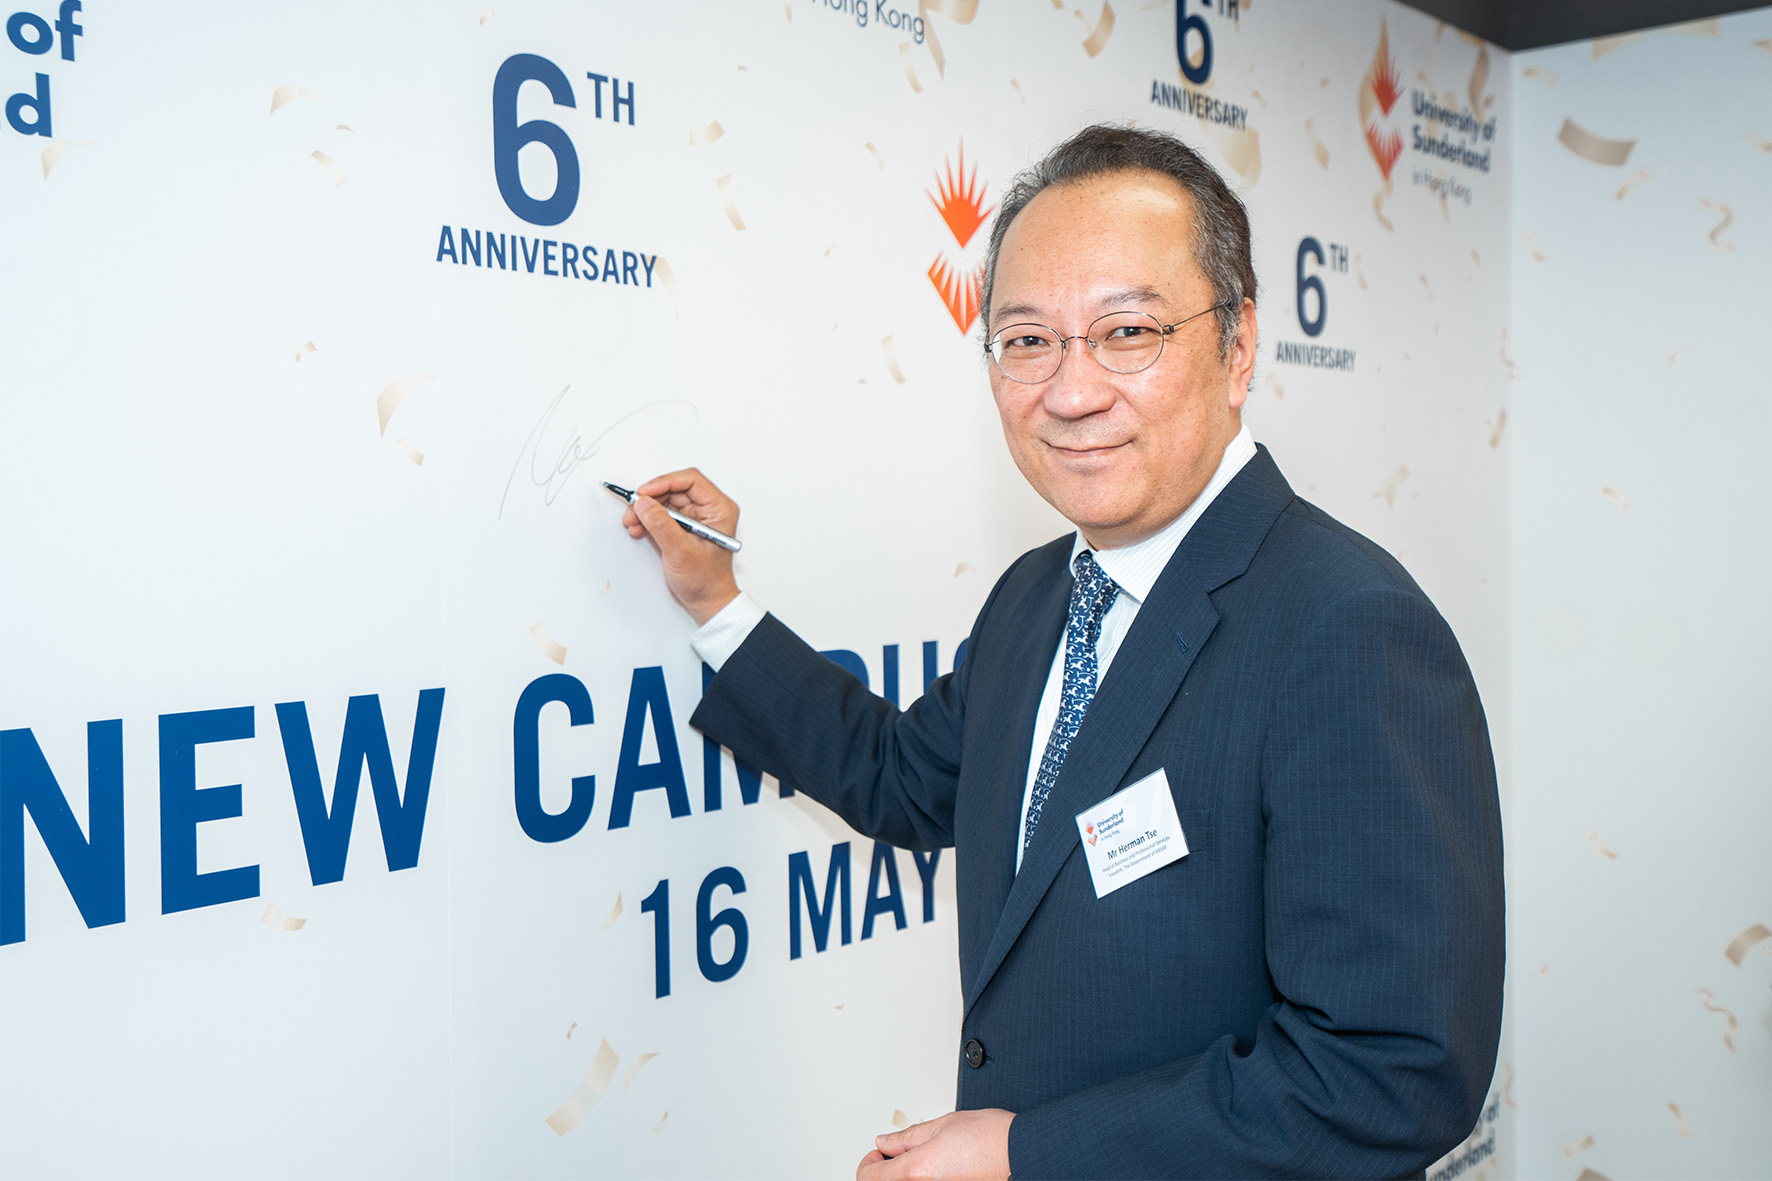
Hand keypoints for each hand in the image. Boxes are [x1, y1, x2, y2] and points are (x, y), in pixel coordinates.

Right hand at [619, 467, 740, 624]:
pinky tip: (638, 529)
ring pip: (665, 502)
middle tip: (634, 509)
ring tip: (632, 522)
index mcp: (718, 509)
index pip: (690, 481)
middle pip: (674, 489)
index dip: (665, 483)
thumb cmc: (706, 580)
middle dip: (651, 499)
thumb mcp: (680, 551)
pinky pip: (662, 515)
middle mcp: (708, 510)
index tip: (645, 493)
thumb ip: (661, 524)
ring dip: (646, 510)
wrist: (706, 601)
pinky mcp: (682, 528)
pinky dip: (648, 520)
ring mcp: (694, 519)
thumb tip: (644, 504)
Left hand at [855, 1109, 1013, 1180]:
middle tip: (893, 1158)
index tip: (878, 1153)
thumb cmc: (990, 1138)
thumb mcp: (942, 1125)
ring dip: (902, 1178)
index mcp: (917, 1171)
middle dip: (883, 1172)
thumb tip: (885, 1143)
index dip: (869, 1162)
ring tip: (917, 1164)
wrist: (1021, 1154)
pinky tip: (933, 1173)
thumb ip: (907, 1138)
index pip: (869, 1177)